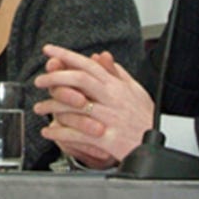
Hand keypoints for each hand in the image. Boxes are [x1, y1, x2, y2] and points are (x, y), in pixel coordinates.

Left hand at [33, 43, 154, 167]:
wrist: (158, 147)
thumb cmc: (146, 119)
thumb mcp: (136, 90)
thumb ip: (117, 73)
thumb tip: (102, 56)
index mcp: (116, 86)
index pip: (88, 65)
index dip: (66, 55)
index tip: (49, 51)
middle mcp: (112, 99)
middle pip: (80, 80)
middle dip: (55, 77)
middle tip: (39, 80)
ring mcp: (109, 118)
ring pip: (75, 107)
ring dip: (52, 106)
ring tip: (39, 108)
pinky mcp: (107, 139)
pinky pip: (77, 134)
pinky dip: (59, 132)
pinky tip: (48, 131)